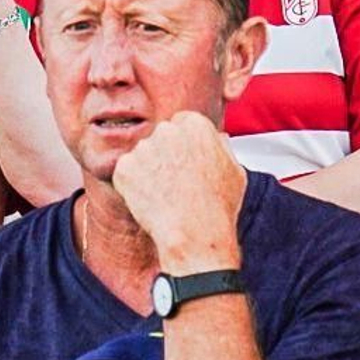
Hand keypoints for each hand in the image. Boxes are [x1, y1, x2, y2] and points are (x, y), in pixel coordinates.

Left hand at [112, 111, 245, 273]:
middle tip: (174, 184)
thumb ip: (222, 147)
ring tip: (165, 197)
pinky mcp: (125, 167)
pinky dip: (133, 187)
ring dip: (148, 172)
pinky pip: (126, 173)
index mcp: (195, 125)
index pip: (181, 125)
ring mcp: (143, 148)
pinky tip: (150, 202)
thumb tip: (218, 137)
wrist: (195, 234)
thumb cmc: (218, 207)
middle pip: (160, 138)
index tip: (186, 165)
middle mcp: (167, 130)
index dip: (183, 148)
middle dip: (164, 156)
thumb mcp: (235, 171)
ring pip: (142, 156)